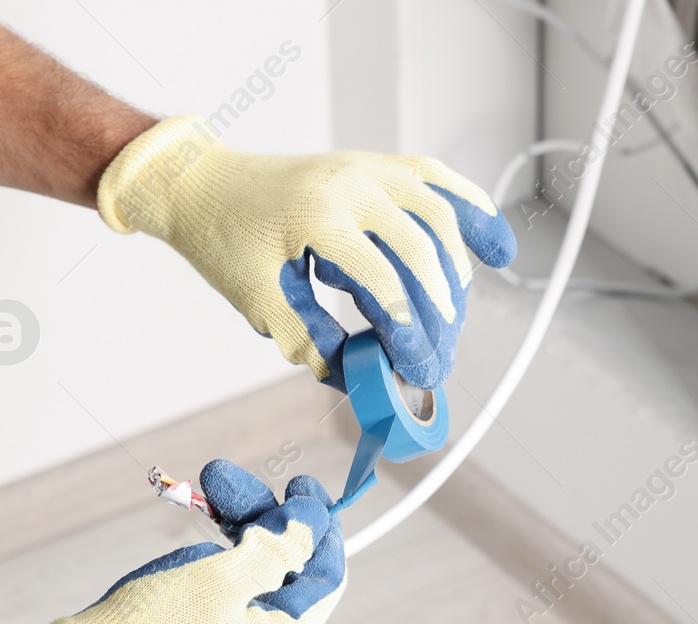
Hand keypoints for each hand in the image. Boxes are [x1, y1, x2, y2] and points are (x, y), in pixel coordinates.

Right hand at [0, 461, 345, 623]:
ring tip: (207, 482)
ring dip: (235, 525)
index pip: (325, 577)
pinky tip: (202, 521)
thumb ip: (278, 548)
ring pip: (251, 571)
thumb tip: (315, 525)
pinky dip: (217, 552)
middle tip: (235, 476)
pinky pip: (225, 586)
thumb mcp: (225, 577)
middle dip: (263, 516)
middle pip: (284, 568)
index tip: (304, 486)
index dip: (318, 527)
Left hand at [96, 116, 515, 390]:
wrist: (203, 184)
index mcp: (316, 219)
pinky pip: (438, 183)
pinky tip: (494, 249)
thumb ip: (314, 345)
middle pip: (421, 252)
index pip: (384, 283)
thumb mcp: (262, 303)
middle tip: (439, 361)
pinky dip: (472, 213)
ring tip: (454, 323)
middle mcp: (351, 185)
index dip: (408, 336)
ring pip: (440, 215)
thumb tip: (364, 384)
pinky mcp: (376, 165)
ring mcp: (368, 168)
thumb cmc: (225, 243)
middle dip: (439, 315)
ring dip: (457, 274)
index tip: (420, 374)